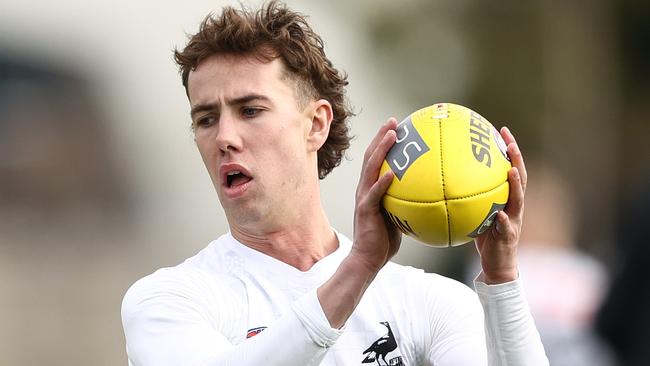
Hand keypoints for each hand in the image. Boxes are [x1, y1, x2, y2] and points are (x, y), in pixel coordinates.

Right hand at [350, 118, 401, 272]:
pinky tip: (391, 174)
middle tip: (393, 121)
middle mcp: (365, 189)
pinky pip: (374, 194)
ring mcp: (364, 198)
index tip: (396, 127)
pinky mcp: (365, 210)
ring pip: (370, 168)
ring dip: (381, 150)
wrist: (368, 259)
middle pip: (371, 156)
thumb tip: (430, 196)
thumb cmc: (384, 241)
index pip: (377, 160)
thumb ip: (407, 203)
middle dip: (381, 137)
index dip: (384, 142)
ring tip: (391, 135)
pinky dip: (382, 183)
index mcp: (372, 189)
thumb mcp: (399, 217)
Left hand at [474, 126, 527, 283]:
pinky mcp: (508, 237)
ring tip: (510, 170)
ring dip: (515, 185)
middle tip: (510, 141)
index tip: (501, 129)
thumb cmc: (484, 238)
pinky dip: (503, 220)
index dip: (508, 149)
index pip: (510, 168)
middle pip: (519, 177)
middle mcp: (514, 206)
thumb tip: (442, 178)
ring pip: (518, 199)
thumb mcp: (474, 213)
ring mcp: (514, 221)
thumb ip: (466, 197)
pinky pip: (506, 227)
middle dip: (517, 158)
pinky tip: (499, 214)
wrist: (497, 267)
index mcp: (506, 198)